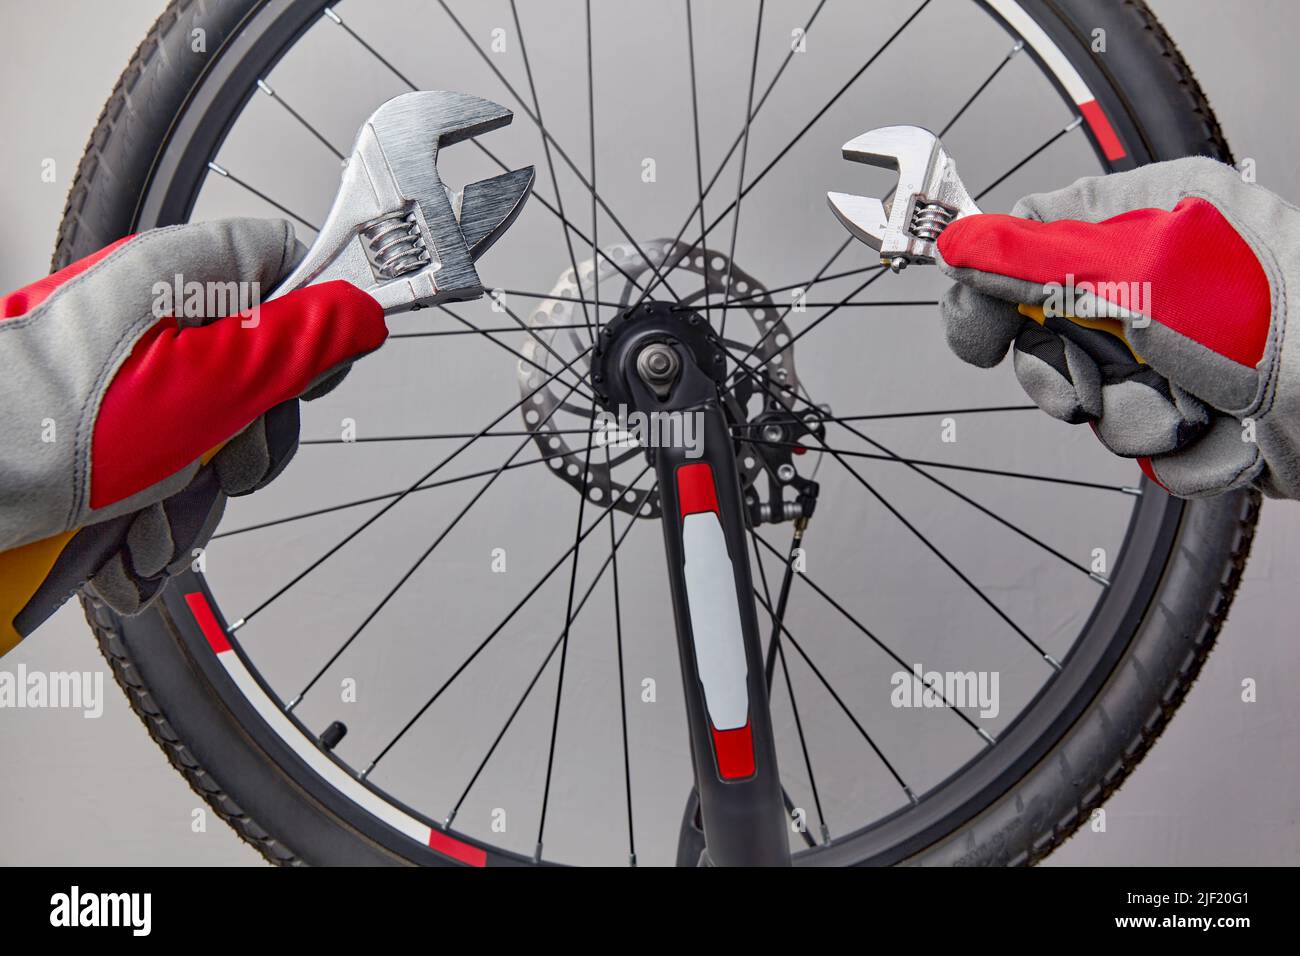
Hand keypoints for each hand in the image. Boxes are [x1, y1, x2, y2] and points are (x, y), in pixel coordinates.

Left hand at [0, 218, 385, 649]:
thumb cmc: (47, 431)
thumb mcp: (206, 381)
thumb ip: (300, 343)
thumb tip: (364, 311)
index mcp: (176, 283)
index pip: (282, 268)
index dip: (311, 326)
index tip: (305, 382)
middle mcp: (150, 331)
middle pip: (253, 380)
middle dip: (245, 448)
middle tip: (216, 463)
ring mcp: (122, 391)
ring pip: (207, 448)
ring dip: (188, 505)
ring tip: (141, 520)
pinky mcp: (98, 447)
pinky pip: (158, 488)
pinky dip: (146, 529)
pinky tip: (119, 539)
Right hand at [935, 157, 1299, 498]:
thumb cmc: (1282, 320)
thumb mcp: (1138, 269)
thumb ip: (1032, 258)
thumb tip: (958, 245)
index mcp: (1146, 217)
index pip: (1030, 242)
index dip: (994, 291)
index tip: (981, 333)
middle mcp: (1155, 281)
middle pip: (1047, 334)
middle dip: (1074, 370)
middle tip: (1107, 367)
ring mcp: (1172, 348)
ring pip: (1089, 397)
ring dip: (1131, 413)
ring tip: (1190, 400)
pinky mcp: (1190, 407)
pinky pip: (1133, 438)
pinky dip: (1170, 444)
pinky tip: (1212, 426)